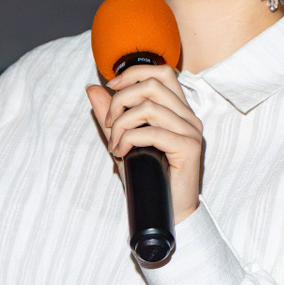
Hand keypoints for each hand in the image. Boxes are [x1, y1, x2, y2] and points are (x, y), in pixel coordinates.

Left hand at [84, 64, 202, 223]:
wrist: (167, 211)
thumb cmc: (148, 177)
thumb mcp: (124, 140)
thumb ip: (111, 114)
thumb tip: (93, 88)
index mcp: (178, 110)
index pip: (162, 72)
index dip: (134, 74)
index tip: (111, 88)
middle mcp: (188, 117)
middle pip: (152, 85)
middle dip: (121, 99)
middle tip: (109, 124)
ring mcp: (190, 132)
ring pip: (149, 107)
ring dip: (121, 124)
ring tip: (114, 144)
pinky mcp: (188, 148)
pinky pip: (152, 132)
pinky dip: (129, 140)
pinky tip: (121, 153)